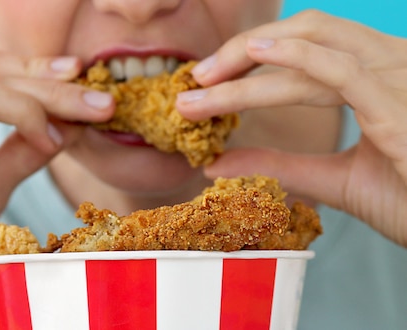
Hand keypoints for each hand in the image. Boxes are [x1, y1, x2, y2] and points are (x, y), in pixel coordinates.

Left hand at [176, 10, 406, 246]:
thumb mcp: (335, 180)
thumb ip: (280, 166)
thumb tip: (218, 165)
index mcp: (377, 76)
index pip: (308, 48)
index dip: (253, 59)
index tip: (205, 84)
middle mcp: (390, 65)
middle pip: (305, 34)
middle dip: (241, 54)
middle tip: (193, 82)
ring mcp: (399, 80)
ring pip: (312, 51)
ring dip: (247, 66)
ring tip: (201, 84)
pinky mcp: (400, 107)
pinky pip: (345, 70)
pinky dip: (298, 57)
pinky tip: (256, 54)